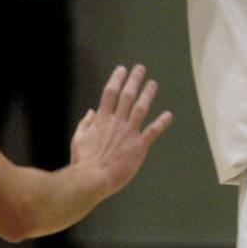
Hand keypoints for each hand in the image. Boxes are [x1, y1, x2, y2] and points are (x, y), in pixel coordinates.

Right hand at [70, 65, 171, 195]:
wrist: (92, 179)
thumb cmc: (83, 161)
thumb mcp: (78, 139)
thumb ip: (85, 123)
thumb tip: (91, 111)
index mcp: (101, 119)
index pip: (110, 93)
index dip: (116, 79)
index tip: (122, 69)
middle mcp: (116, 122)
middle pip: (127, 96)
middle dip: (134, 80)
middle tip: (140, 68)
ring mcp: (128, 133)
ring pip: (141, 108)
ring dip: (148, 94)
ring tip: (153, 83)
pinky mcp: (138, 147)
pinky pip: (152, 131)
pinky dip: (161, 122)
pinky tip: (168, 114)